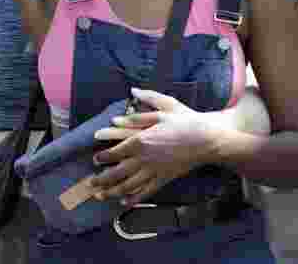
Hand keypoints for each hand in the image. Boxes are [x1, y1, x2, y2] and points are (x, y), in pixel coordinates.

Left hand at [89, 88, 219, 205]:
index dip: (103, 157)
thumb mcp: (164, 109)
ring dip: (113, 191)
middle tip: (91, 183)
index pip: (116, 151)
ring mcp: (154, 170)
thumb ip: (144, 108)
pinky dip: (134, 197)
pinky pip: (146, 191)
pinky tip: (125, 201)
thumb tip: (130, 95)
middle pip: (117, 172)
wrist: (206, 139)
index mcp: (141, 140)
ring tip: (102, 195)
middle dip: (102, 179)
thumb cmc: (185, 121)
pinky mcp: (164, 178)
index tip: (96, 160)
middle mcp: (144, 158)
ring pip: (129, 185)